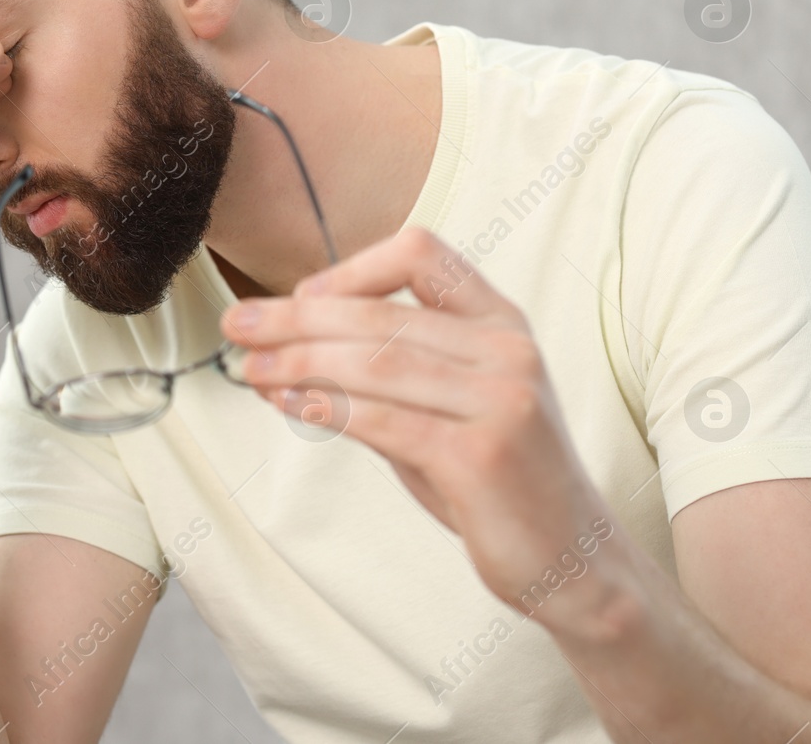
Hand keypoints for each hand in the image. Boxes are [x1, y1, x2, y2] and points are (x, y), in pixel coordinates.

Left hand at [220, 226, 629, 634]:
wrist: (572, 557)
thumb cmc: (495, 477)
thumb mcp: (446, 406)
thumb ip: (383, 373)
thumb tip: (281, 353)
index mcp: (501, 320)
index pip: (420, 254)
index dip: (350, 268)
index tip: (300, 296)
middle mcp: (507, 349)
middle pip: (380, 313)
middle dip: (296, 317)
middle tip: (237, 325)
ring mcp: (501, 399)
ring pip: (376, 362)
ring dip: (300, 362)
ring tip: (251, 369)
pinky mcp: (482, 455)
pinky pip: (385, 420)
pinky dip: (328, 408)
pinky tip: (292, 406)